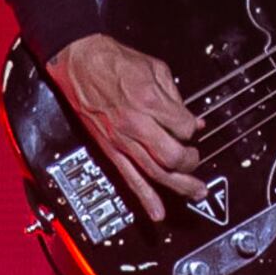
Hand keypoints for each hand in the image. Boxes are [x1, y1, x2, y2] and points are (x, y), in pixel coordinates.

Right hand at [49, 33, 204, 218]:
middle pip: (173, 156)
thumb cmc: (114, 62)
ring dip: (179, 186)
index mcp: (149, 101)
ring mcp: (121, 140)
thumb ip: (176, 97)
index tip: (194, 128)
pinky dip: (145, 198)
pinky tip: (157, 212)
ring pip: (155, 172)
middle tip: (196, 159)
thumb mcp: (155, 69)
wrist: (79, 62)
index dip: (194, 130)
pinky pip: (129, 178)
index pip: (184, 128)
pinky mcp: (110, 149)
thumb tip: (194, 119)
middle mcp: (136, 124)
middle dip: (191, 161)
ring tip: (196, 193)